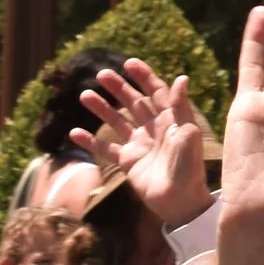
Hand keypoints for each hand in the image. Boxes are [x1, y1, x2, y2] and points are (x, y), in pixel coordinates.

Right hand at [75, 59, 209, 228]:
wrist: (180, 201)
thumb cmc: (189, 167)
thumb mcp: (187, 133)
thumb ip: (181, 106)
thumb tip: (181, 77)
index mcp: (171, 120)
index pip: (156, 92)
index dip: (144, 77)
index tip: (129, 63)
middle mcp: (154, 129)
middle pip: (134, 103)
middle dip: (118, 88)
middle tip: (102, 74)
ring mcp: (139, 145)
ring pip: (117, 122)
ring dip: (102, 109)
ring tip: (85, 95)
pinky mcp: (128, 162)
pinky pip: (106, 149)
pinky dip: (90, 141)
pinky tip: (74, 133)